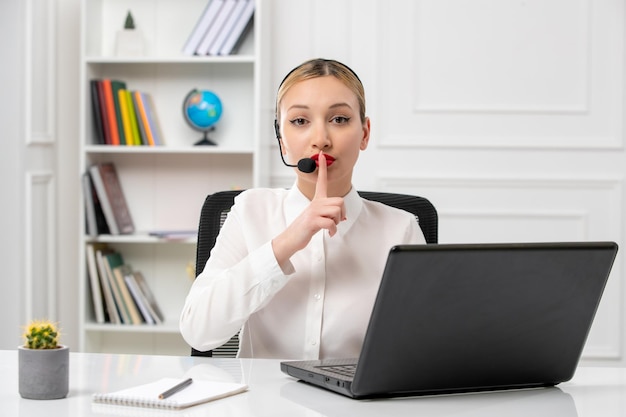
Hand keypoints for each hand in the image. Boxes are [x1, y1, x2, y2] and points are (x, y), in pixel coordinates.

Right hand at [272, 152, 345, 266]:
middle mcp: (315, 203)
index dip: (322, 168)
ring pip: (337, 211)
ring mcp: (313, 211)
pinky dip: (333, 230)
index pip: (321, 181)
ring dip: (337, 222)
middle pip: (339, 201)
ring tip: (329, 227)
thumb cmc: (306, 227)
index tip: (322, 155)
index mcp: (317, 200)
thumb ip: (330, 214)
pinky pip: (331, 223)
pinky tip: (329, 233)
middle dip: (342, 213)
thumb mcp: (318, 217)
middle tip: (335, 221)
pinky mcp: (313, 221)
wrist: (292, 238)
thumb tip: (344, 217)